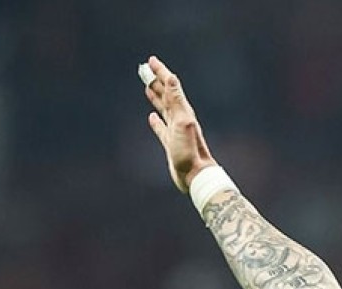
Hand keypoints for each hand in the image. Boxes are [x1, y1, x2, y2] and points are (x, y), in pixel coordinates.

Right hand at [143, 56, 216, 192]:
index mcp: (183, 111)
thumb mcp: (183, 122)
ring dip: (156, 97)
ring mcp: (175, 131)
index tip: (151, 60)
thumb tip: (171, 78)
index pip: (170, 86)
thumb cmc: (190, 150)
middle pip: (166, 95)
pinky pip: (161, 128)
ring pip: (163, 109)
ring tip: (148, 87)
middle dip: (156, 81)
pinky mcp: (171, 143)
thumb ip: (177, 100)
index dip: (161, 72)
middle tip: (145, 69)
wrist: (196, 175)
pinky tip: (151, 117)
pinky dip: (156, 121)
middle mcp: (180, 118)